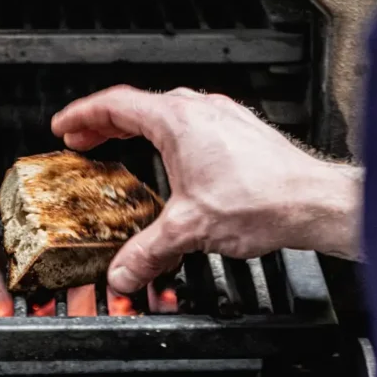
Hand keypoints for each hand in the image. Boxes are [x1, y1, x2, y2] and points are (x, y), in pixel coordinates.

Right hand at [52, 86, 361, 293]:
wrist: (312, 200)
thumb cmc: (262, 198)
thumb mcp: (189, 229)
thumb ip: (147, 252)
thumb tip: (122, 272)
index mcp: (177, 119)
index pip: (115, 104)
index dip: (82, 115)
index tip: (63, 126)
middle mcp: (200, 109)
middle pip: (138, 106)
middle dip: (105, 124)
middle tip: (83, 140)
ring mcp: (223, 117)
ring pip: (168, 113)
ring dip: (138, 128)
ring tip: (122, 148)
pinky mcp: (241, 132)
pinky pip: (192, 124)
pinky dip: (168, 137)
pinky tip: (173, 162)